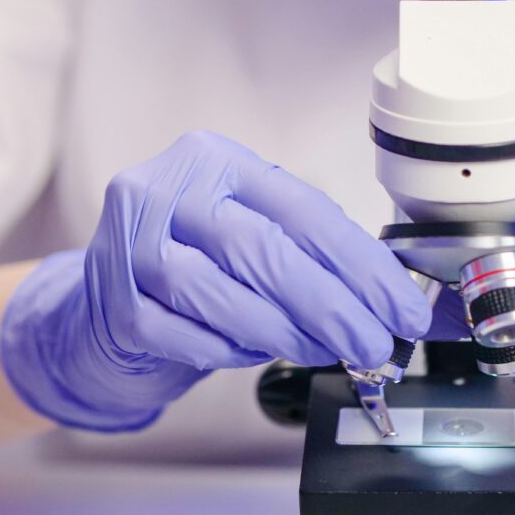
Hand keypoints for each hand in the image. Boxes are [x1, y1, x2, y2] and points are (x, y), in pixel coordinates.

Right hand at [0, 131, 431, 430]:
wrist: (108, 307)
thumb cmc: (203, 267)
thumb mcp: (258, 237)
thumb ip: (319, 259)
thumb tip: (403, 306)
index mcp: (218, 161)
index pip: (306, 212)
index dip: (365, 267)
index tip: (406, 311)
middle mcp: (167, 190)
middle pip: (266, 251)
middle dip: (334, 307)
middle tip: (375, 346)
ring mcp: (131, 245)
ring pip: (223, 294)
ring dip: (287, 333)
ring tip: (323, 351)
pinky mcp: (116, 303)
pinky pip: (189, 336)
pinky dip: (234, 351)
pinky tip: (254, 352)